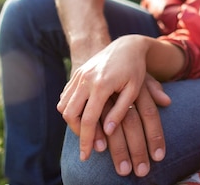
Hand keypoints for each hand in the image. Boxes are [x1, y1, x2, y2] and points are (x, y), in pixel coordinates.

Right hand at [57, 35, 169, 174]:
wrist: (126, 45)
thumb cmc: (135, 69)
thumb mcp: (134, 90)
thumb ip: (121, 111)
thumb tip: (107, 132)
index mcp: (102, 84)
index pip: (88, 119)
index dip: (86, 139)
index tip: (87, 155)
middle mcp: (86, 79)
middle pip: (71, 114)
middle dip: (77, 133)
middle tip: (87, 146)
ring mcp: (79, 76)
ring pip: (65, 106)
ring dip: (72, 122)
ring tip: (86, 132)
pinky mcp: (76, 74)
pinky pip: (65, 96)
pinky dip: (70, 109)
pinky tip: (81, 117)